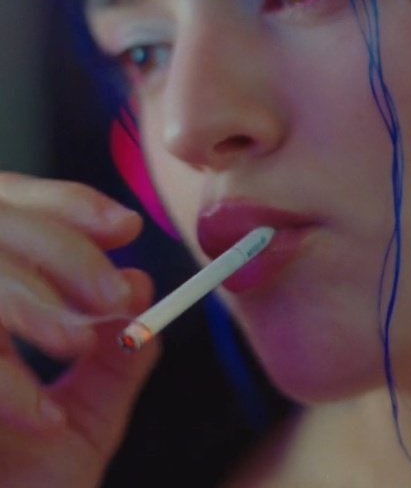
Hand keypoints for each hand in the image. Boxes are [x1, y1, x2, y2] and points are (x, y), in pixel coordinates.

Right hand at [0, 173, 159, 487]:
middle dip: (61, 248)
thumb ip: (114, 358)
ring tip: (75, 345)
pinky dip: (9, 387)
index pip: (9, 210)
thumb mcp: (84, 418)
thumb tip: (143, 287)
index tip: (126, 226)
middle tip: (115, 293)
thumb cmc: (30, 486)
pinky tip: (44, 417)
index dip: (62, 205)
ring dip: (32, 305)